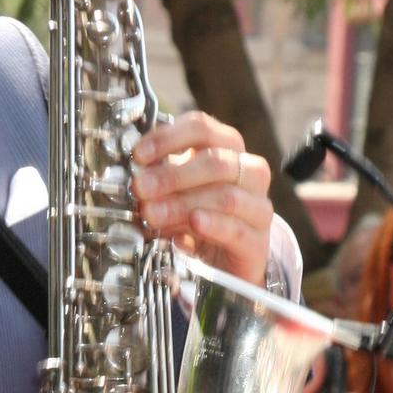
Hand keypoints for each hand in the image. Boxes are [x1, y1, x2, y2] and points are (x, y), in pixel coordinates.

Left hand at [131, 111, 272, 285]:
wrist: (228, 264)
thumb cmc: (202, 221)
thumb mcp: (176, 195)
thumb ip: (159, 182)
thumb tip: (133, 176)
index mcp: (228, 150)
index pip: (202, 128)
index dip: (167, 138)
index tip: (138, 155)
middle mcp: (250, 172)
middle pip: (216, 161)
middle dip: (172, 175)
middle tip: (141, 188)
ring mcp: (258, 206)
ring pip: (225, 196)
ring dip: (182, 204)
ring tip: (153, 214)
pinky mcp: (258, 241)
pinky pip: (237, 229)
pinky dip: (212, 225)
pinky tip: (193, 223)